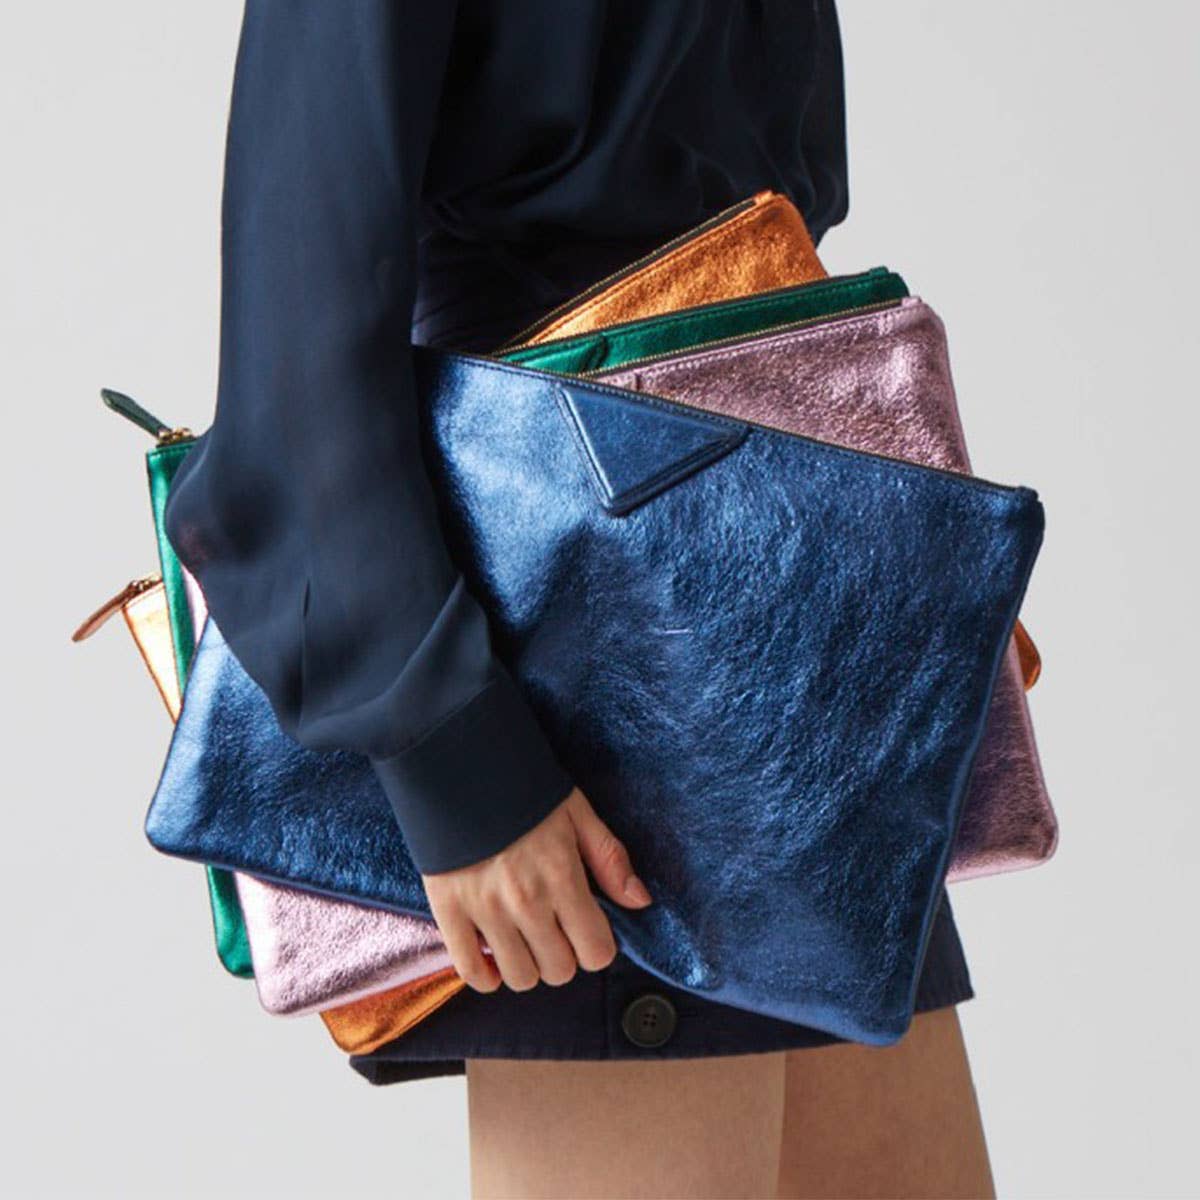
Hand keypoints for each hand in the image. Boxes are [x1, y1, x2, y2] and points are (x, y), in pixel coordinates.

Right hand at [422, 787, 651, 992]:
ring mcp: (485, 910)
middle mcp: (526, 901)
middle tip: (555, 930)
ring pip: (520, 978)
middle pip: (560, 971)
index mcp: (562, 876)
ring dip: (528, 966)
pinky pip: (470, 971)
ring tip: (525, 938)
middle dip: (564, 956)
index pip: (596, 952)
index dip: (597, 945)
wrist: (461, 766)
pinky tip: (495, 957)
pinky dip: (485, 975)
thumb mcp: (577, 814)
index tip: (587, 928)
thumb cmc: (523, 790)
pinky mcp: (449, 911)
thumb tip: (640, 901)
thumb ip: (610, 859)